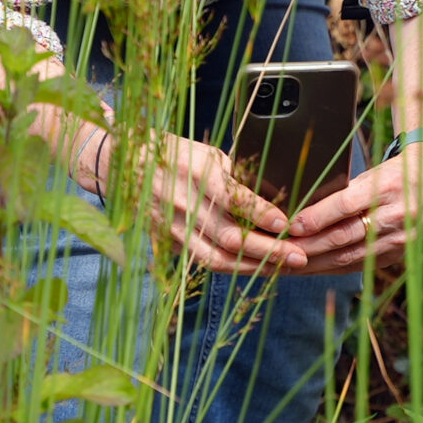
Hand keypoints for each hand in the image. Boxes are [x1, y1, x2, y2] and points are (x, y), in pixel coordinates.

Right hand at [87, 131, 305, 274]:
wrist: (123, 166)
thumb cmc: (175, 154)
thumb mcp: (208, 154)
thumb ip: (237, 175)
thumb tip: (277, 194)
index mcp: (196, 174)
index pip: (232, 198)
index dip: (261, 213)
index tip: (286, 223)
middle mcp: (185, 204)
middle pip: (229, 236)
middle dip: (268, 250)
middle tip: (299, 256)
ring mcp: (175, 228)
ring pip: (218, 256)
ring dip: (255, 266)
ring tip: (286, 268)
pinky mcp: (170, 242)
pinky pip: (205, 260)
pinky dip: (234, 267)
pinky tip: (259, 269)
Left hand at [285, 143, 422, 272]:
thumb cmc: (394, 174)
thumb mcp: (372, 172)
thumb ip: (343, 191)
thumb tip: (301, 211)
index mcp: (390, 187)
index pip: (348, 205)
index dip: (318, 217)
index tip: (292, 225)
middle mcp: (398, 215)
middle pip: (345, 236)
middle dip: (308, 246)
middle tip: (279, 250)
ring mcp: (400, 240)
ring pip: (349, 256)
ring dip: (314, 262)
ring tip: (287, 264)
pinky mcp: (397, 255)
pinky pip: (358, 265)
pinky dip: (330, 268)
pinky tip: (309, 268)